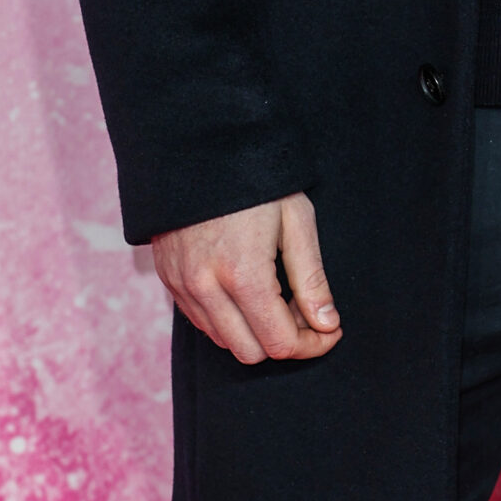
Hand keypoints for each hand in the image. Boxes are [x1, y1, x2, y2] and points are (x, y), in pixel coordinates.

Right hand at [151, 192, 340, 364]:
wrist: (200, 148)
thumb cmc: (257, 181)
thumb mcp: (296, 220)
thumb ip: (311, 279)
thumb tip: (327, 324)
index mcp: (242, 273)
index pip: (279, 342)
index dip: (311, 345)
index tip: (331, 330)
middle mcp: (206, 287)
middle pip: (251, 352)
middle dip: (285, 341)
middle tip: (306, 310)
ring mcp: (182, 285)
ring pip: (224, 342)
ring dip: (256, 332)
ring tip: (279, 297)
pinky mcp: (169, 280)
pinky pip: (201, 323)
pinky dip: (229, 321)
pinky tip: (248, 292)